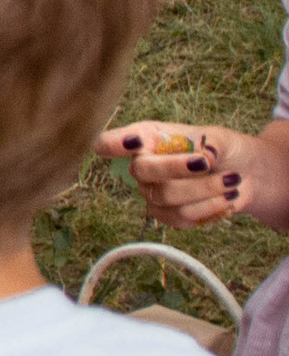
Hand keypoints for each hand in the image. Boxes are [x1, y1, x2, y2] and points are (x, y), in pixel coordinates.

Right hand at [96, 121, 281, 227]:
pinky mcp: (166, 215)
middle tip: (207, 163)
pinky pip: (180, 217)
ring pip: (166, 196)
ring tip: (231, 181)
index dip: (115, 143)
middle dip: (176, 167)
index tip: (135, 142)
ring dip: (204, 189)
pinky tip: (226, 198)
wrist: (245, 175)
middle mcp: (142, 165)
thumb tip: (204, 156)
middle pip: (142, 169)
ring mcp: (151, 192)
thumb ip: (209, 144)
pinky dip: (208, 208)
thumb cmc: (224, 150)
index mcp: (146, 138)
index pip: (111, 141)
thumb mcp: (219, 138)